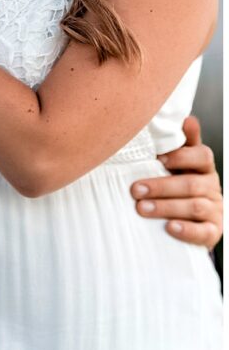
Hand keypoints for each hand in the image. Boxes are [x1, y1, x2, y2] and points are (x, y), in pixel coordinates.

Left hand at [131, 116, 222, 247]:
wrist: (192, 217)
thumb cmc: (179, 181)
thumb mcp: (179, 161)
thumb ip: (182, 143)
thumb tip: (185, 117)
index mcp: (203, 166)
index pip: (202, 156)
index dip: (182, 157)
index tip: (159, 158)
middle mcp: (212, 186)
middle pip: (191, 184)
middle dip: (162, 186)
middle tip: (136, 189)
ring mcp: (215, 209)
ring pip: (194, 207)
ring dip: (166, 207)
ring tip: (142, 208)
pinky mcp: (213, 231)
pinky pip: (203, 232)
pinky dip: (186, 230)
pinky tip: (169, 228)